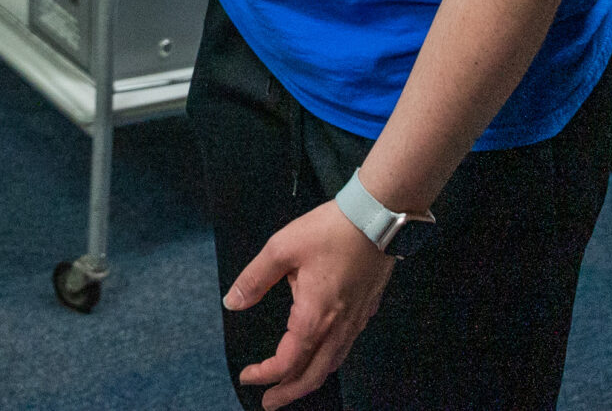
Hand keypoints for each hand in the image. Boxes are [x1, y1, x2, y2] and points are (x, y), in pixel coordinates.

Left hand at [225, 200, 395, 408]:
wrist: (378, 218)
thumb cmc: (331, 230)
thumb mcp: (282, 248)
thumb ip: (254, 279)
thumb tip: (232, 302)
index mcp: (314, 317)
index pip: (287, 362)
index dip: (265, 375)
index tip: (247, 377)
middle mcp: (338, 327)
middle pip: (313, 376)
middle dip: (289, 393)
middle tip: (269, 403)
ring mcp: (356, 321)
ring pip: (332, 364)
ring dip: (309, 380)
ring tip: (292, 385)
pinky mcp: (365, 310)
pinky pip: (345, 348)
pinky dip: (327, 361)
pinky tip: (320, 354)